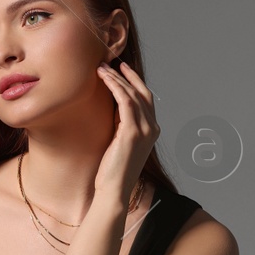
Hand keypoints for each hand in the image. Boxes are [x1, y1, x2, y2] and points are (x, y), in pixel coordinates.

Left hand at [93, 61, 158, 204]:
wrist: (114, 191)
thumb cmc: (113, 171)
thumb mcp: (120, 143)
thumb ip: (121, 126)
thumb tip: (112, 108)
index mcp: (152, 131)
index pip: (146, 100)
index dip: (134, 82)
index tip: (121, 70)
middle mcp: (152, 128)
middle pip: (143, 92)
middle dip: (127, 75)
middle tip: (111, 62)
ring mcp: (144, 130)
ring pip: (132, 94)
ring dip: (117, 78)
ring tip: (102, 68)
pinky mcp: (132, 132)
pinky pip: (124, 101)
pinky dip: (114, 86)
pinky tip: (103, 78)